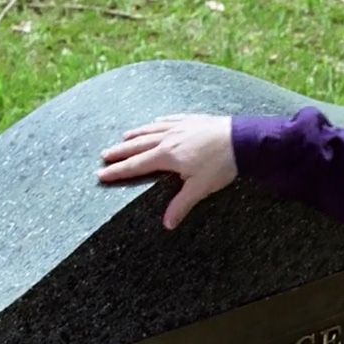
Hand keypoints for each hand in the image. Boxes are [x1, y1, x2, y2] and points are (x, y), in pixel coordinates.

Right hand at [97, 114, 236, 229]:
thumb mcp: (200, 188)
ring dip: (136, 134)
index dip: (118, 171)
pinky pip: (171, 119)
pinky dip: (160, 121)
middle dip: (120, 152)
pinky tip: (156, 120)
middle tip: (104, 156)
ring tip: (124, 137)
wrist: (242, 139)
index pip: (136, 165)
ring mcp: (180, 127)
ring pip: (152, 130)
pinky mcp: (193, 120)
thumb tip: (167, 224)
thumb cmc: (221, 164)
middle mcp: (168, 138)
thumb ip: (181, 205)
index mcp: (166, 156)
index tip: (101, 174)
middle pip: (138, 146)